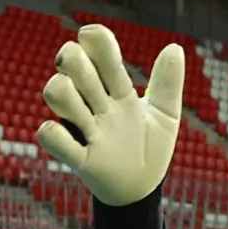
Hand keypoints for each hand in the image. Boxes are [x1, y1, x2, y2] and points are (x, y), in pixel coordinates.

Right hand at [37, 24, 183, 206]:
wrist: (142, 190)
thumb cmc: (149, 149)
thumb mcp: (166, 116)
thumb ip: (168, 84)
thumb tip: (175, 47)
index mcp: (117, 90)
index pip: (98, 50)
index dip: (94, 39)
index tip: (95, 38)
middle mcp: (95, 104)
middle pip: (71, 62)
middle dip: (74, 59)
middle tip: (93, 80)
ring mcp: (84, 129)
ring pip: (56, 92)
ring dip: (65, 94)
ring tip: (87, 114)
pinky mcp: (78, 158)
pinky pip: (52, 137)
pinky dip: (56, 134)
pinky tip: (80, 141)